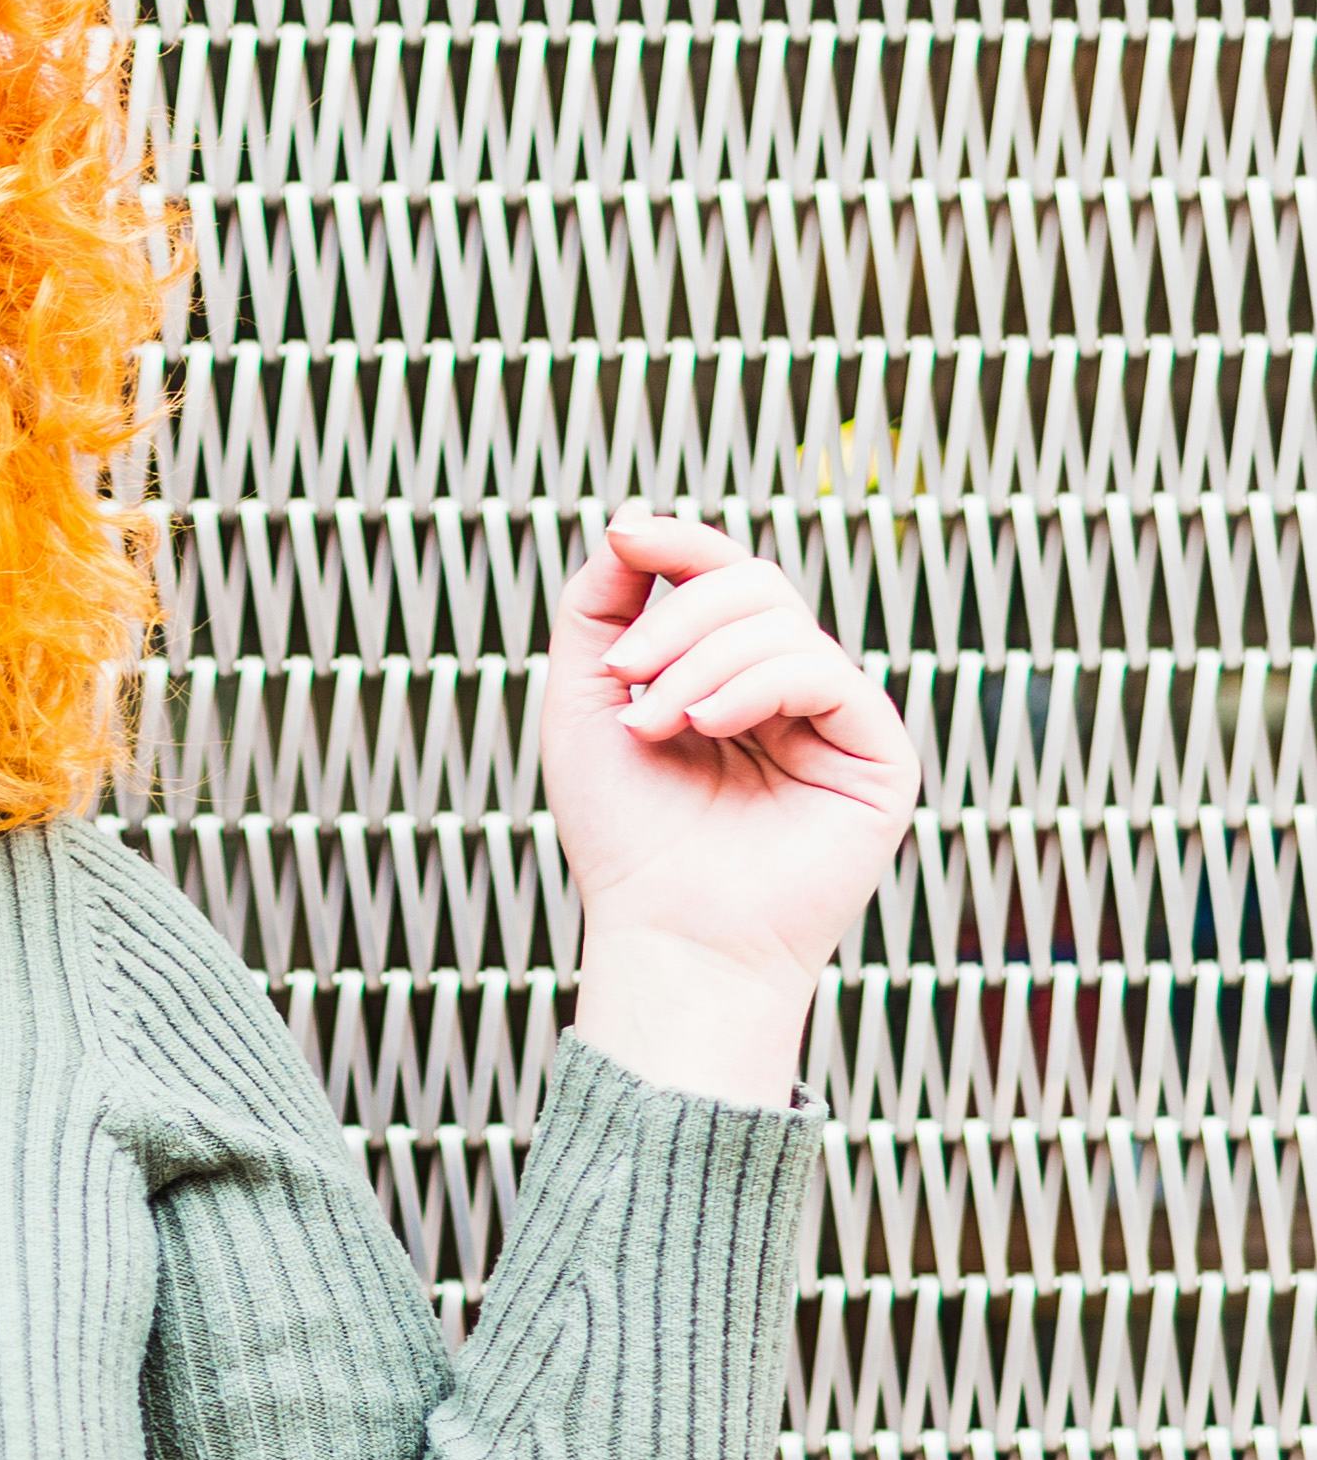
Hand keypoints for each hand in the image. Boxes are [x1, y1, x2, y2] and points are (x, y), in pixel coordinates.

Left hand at [543, 508, 921, 1099]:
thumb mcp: (582, 704)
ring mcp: (837, 722)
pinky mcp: (877, 755)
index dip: (679, 544)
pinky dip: (756, 683)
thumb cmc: (624, 838)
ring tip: (654, 725)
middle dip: (679, 615)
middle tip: (625, 678)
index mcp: (730, 678)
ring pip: (783, 622)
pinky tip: (706, 726)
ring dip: (701, 660)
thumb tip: (634, 521)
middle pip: (755, 584)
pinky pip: (825, 671)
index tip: (625, 538)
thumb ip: (599, 607)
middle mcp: (789, 693)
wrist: (664, 937)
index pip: (723, 576)